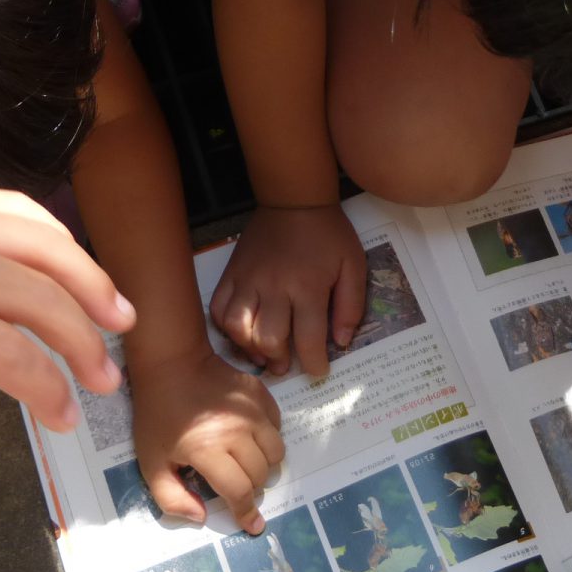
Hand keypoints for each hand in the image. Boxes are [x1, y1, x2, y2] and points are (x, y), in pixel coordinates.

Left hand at [0, 181, 133, 480]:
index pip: (6, 352)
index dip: (48, 390)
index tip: (64, 420)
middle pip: (38, 294)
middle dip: (83, 341)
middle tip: (104, 381)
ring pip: (39, 241)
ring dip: (88, 280)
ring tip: (118, 318)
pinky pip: (12, 208)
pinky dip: (54, 238)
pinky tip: (70, 268)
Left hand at [132, 347, 285, 533]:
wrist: (171, 364)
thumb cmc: (158, 416)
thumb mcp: (151, 462)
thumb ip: (171, 498)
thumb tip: (202, 517)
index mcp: (207, 450)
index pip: (239, 491)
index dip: (246, 512)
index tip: (252, 525)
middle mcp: (236, 431)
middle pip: (260, 475)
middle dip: (251, 488)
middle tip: (236, 484)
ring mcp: (252, 411)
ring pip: (276, 452)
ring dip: (264, 465)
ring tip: (245, 462)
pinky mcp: (261, 394)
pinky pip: (278, 426)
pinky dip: (268, 438)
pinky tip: (249, 437)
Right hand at [209, 204, 366, 377]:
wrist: (294, 200)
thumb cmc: (328, 234)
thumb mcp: (353, 265)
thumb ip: (351, 305)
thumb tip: (341, 342)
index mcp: (307, 286)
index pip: (308, 339)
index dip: (314, 363)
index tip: (318, 371)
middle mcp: (274, 286)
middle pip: (268, 339)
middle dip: (279, 360)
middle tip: (286, 365)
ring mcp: (248, 280)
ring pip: (237, 327)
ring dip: (250, 348)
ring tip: (263, 354)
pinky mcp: (231, 273)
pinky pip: (218, 308)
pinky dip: (226, 328)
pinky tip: (242, 333)